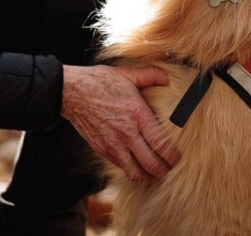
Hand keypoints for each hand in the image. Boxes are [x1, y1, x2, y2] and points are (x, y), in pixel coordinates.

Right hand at [61, 63, 180, 183]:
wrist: (72, 92)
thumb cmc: (99, 82)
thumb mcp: (127, 73)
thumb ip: (150, 75)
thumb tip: (167, 78)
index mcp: (136, 114)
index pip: (160, 144)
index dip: (172, 157)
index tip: (178, 159)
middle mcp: (126, 133)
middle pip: (151, 164)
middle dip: (164, 171)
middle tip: (170, 169)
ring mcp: (113, 145)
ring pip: (136, 173)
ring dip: (149, 176)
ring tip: (156, 173)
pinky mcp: (102, 150)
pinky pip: (122, 168)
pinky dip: (133, 172)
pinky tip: (138, 167)